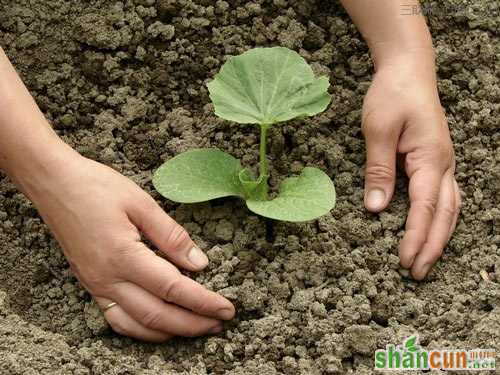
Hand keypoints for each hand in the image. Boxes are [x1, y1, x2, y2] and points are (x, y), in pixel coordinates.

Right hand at [26, 150, 234, 341]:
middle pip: (158, 315)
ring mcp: (96, 286)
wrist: (53, 184)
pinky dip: (142, 330)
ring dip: (171, 332)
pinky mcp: (90, 285)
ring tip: (198, 329)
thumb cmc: (97, 187)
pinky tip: (159, 327)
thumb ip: (172, 236)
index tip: (227, 308)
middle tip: (221, 324)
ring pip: (137, 325)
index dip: (203, 302)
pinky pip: (117, 320)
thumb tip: (199, 263)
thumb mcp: (141, 203)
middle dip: (193, 324)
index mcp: (124, 256)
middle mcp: (108, 279)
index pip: (173, 289)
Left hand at [361, 53, 460, 279]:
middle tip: (416, 274)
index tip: (404, 260)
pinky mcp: (435, 160)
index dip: (416, 236)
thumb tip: (376, 209)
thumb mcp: (378, 130)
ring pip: (450, 208)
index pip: (425, 208)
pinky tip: (433, 230)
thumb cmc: (391, 95)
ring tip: (426, 261)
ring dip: (439, 236)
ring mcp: (443, 162)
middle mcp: (443, 164)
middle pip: (444, 214)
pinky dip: (441, 218)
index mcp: (430, 158)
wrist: (407, 70)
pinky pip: (445, 196)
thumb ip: (378, 170)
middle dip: (432, 246)